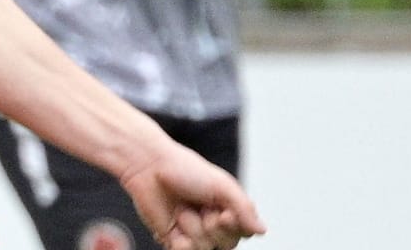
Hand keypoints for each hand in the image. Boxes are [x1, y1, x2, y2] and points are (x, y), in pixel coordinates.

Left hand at [119, 145, 265, 249]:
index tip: (224, 212)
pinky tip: (174, 226)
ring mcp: (193, 232)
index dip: (235, 226)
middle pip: (227, 244)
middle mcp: (213, 222)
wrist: (148, 168)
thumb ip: (244, 208)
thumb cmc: (184, 170)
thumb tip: (262, 230)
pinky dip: (180, 242)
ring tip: (181, 209)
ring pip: (205, 248)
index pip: (245, 232)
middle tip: (199, 206)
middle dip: (213, 226)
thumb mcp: (222, 185)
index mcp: (228, 208)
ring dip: (193, 227)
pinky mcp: (174, 239)